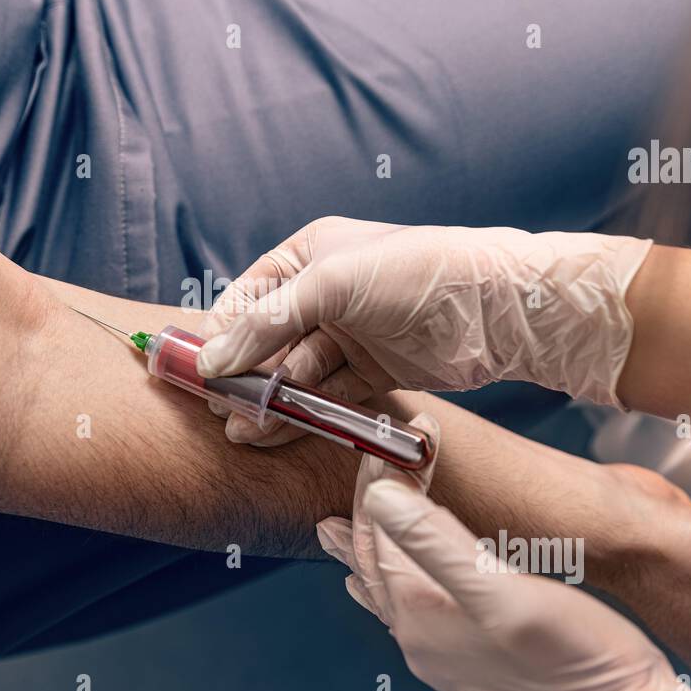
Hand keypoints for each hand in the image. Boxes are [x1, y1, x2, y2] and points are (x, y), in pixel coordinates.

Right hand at [196, 216, 651, 444]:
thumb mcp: (331, 284)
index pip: (247, 298)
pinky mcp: (372, 372)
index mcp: (309, 257)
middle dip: (242, 376)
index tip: (193, 372)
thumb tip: (212, 359)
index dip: (218, 334)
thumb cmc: (415, 273)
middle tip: (218, 411)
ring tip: (243, 432)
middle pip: (267, 341)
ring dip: (268, 402)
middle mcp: (325, 295)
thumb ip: (267, 322)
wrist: (498, 308)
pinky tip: (276, 433)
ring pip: (294, 374)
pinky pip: (325, 396)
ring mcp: (349, 336)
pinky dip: (302, 415)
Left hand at [318, 413, 690, 690]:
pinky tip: (387, 588)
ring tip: (335, 530)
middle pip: (373, 554)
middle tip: (363, 462)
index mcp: (419, 610)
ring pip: (383, 583)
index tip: (403, 430)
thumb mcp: (505, 593)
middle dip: (370, 504)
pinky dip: (388, 583)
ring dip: (367, 546)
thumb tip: (381, 497)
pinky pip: (405, 610)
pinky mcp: (466, 659)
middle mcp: (417, 634)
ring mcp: (438, 650)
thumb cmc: (576, 664)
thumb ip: (436, 544)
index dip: (386, 474)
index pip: (380, 525)